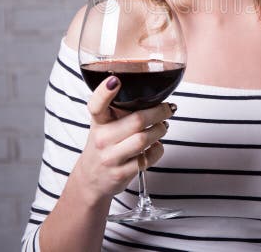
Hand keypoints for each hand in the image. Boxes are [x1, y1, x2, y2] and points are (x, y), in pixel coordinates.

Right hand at [73, 76, 173, 205]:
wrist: (91, 179)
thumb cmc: (105, 145)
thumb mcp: (105, 125)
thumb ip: (122, 111)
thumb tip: (155, 98)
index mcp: (98, 121)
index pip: (97, 105)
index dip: (104, 92)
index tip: (115, 80)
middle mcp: (102, 138)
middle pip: (136, 120)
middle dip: (159, 112)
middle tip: (168, 108)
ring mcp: (111, 157)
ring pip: (144, 139)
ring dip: (160, 130)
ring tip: (163, 126)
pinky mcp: (121, 173)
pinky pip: (148, 158)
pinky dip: (158, 150)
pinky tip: (156, 146)